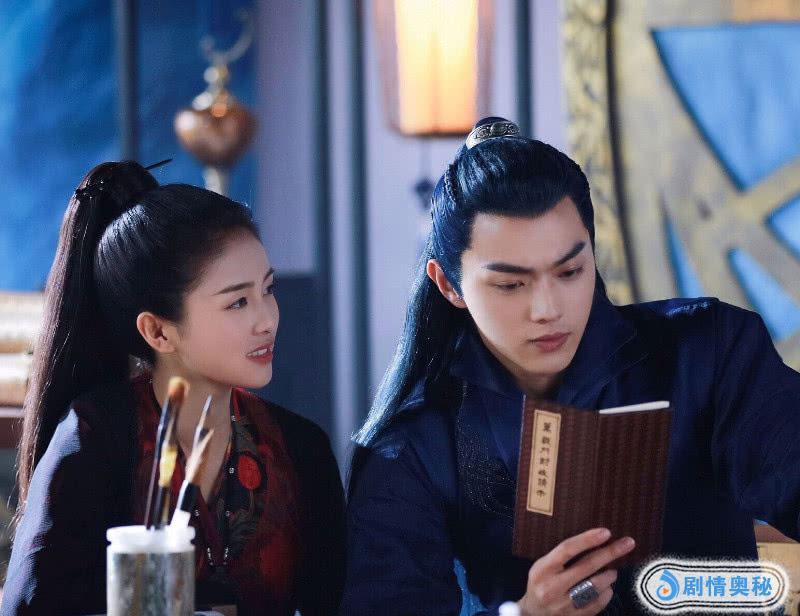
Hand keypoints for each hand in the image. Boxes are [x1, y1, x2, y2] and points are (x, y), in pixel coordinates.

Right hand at [516, 527, 634, 615]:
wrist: (532, 613)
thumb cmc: (540, 583)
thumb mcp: (542, 566)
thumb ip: (562, 557)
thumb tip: (592, 541)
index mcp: (543, 569)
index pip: (567, 549)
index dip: (587, 539)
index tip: (606, 532)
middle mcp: (552, 586)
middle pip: (586, 566)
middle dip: (610, 553)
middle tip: (627, 544)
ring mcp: (563, 604)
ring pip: (595, 586)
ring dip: (609, 575)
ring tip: (613, 570)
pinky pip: (597, 603)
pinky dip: (606, 593)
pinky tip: (607, 588)